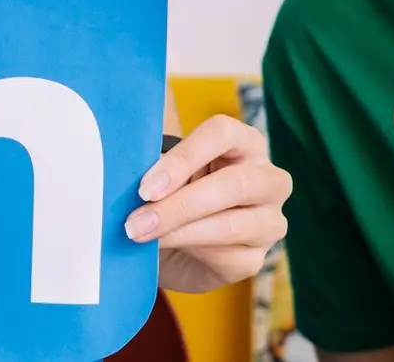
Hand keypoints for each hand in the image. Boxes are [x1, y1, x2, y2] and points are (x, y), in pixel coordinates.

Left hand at [124, 115, 291, 293]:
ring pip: (234, 224)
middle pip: (236, 183)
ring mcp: (269, 220)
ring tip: (141, 237)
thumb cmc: (168, 194)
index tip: (144, 187)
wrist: (172, 245)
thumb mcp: (160, 173)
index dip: (182, 159)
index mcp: (244, 142)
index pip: (223, 134)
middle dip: (181, 204)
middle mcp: (268, 179)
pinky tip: (163, 251)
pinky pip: (229, 257)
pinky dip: (190, 253)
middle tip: (135, 222)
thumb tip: (124, 169)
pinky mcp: (256, 258)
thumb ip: (152, 165)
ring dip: (181, 232)